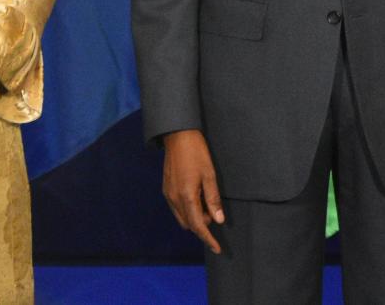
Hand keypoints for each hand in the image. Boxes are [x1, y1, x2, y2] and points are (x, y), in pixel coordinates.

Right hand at [162, 129, 225, 253]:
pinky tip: (196, 198)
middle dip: (202, 225)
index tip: (217, 248)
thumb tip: (218, 220)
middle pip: (189, 224)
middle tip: (214, 212)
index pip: (198, 226)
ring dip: (194, 218)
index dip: (208, 239)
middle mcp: (174, 199)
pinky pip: (176, 208)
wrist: (178, 136)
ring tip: (206, 204)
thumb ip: (213, 199)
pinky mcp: (166, 189)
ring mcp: (168, 194)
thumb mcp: (210, 175)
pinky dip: (187, 210)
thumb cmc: (197, 153)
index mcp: (186, 197)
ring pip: (182, 217)